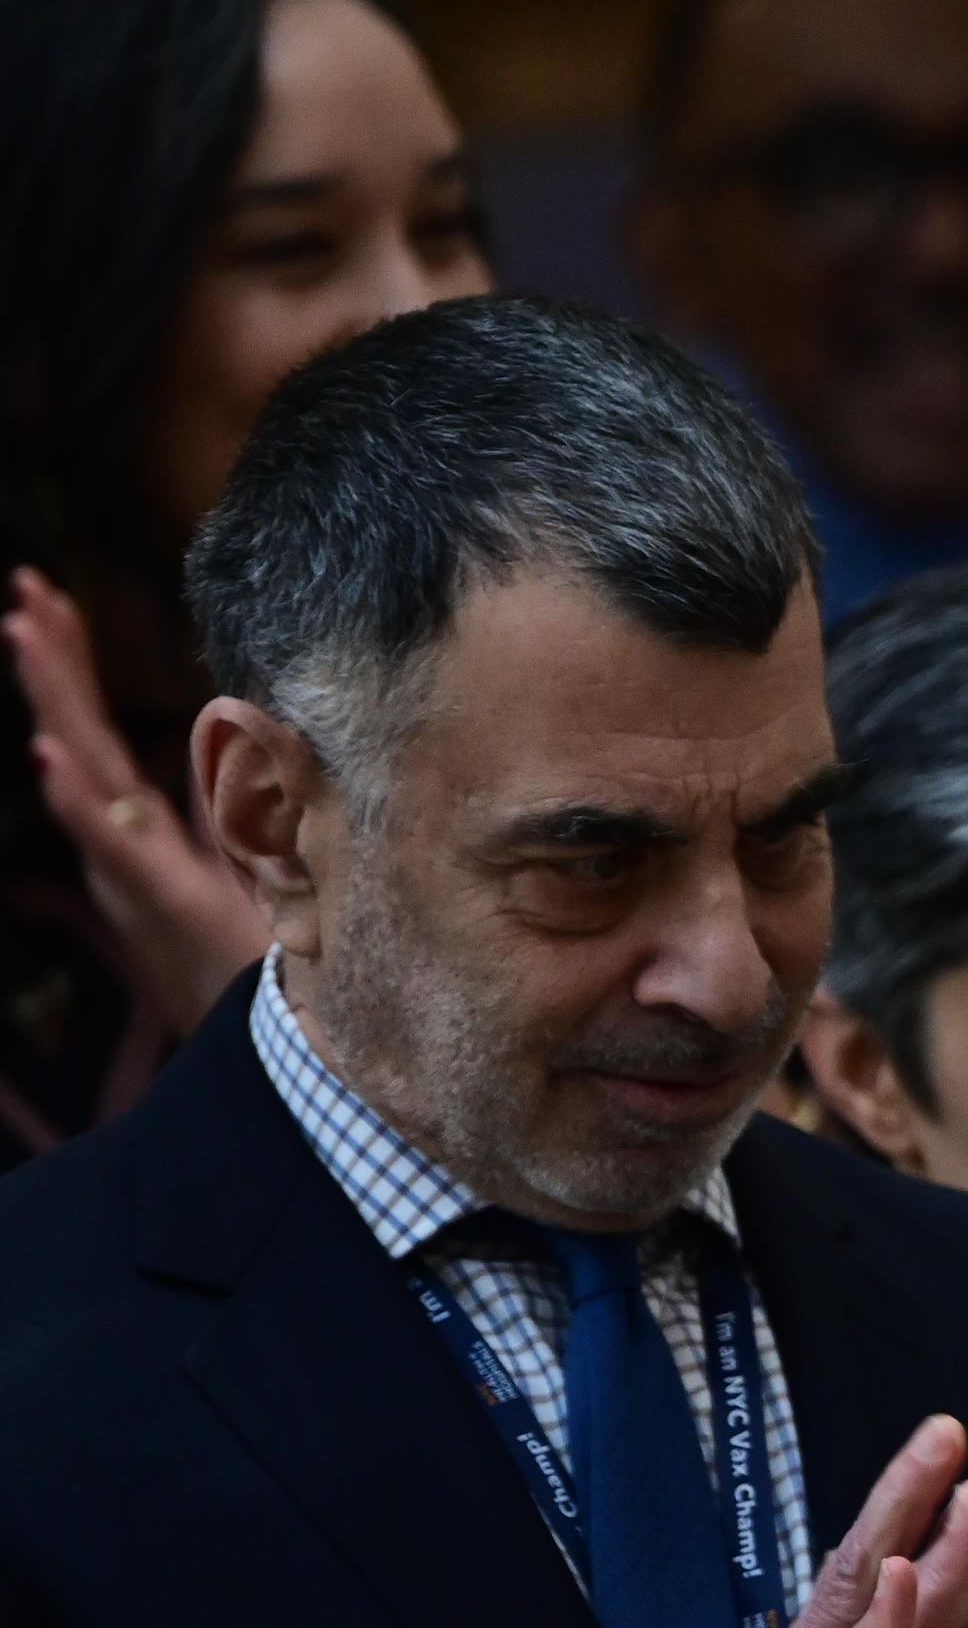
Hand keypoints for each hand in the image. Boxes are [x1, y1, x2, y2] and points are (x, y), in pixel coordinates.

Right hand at [10, 564, 262, 1034]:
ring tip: (22, 630)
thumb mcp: (251, 859)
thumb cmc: (258, 953)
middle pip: (77, 734)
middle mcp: (124, 841)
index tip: (49, 598)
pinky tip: (48, 754)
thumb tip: (243, 738)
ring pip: (80, 772)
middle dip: (51, 660)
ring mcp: (132, 868)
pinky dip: (73, 798)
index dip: (73, 666)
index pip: (98, 731)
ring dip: (51, 700)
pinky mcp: (158, 899)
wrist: (280, 1040)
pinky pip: (110, 843)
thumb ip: (237, 806)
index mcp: (140, 827)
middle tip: (24, 587)